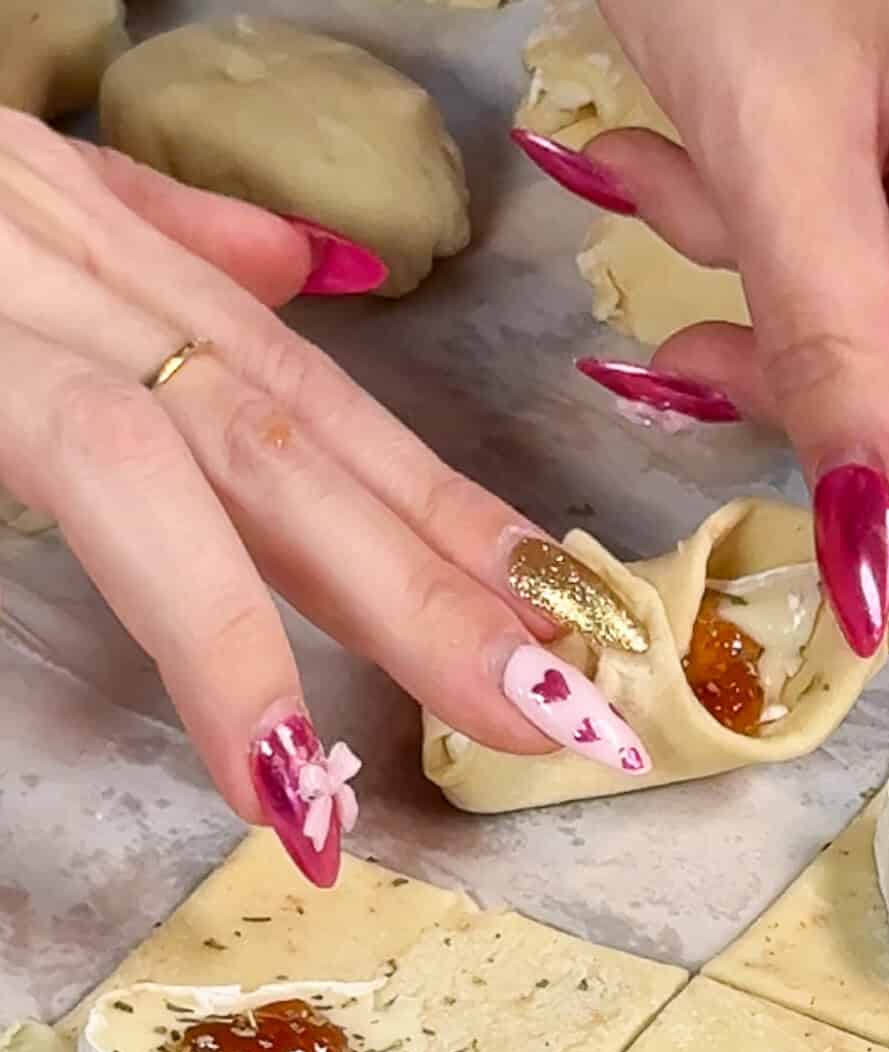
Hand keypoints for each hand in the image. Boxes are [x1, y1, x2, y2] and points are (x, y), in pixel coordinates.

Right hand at [0, 112, 649, 886]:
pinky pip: (97, 481)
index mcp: (110, 260)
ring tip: (503, 730)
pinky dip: (200, 629)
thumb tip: (278, 271)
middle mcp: (84, 271)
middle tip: (590, 713)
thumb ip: (147, 240)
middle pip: (315, 442)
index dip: (455, 515)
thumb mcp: (1, 207)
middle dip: (465, 583)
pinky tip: (275, 768)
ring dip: (384, 607)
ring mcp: (12, 300)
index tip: (568, 614)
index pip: (323, 404)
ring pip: (240, 462)